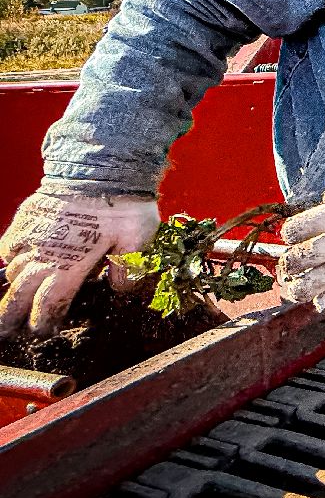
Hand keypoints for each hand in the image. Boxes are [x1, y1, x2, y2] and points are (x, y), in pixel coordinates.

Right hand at [0, 187, 158, 337]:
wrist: (101, 166)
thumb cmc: (123, 205)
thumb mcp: (138, 239)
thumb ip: (129, 268)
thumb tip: (119, 289)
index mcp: (71, 266)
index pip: (49, 304)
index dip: (44, 322)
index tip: (44, 331)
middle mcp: (44, 255)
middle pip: (19, 295)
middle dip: (10, 317)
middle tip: (5, 331)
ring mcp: (31, 237)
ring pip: (11, 271)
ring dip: (14, 287)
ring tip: (16, 299)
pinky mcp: (25, 220)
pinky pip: (6, 246)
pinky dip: (7, 258)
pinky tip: (14, 262)